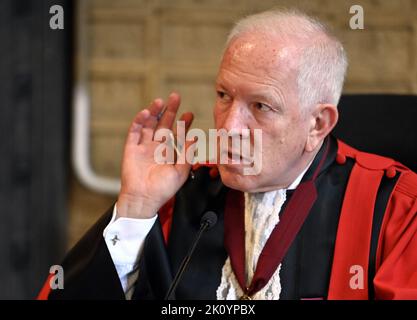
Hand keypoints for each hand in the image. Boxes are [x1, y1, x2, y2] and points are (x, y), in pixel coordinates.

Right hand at [116, 92, 194, 218]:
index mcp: (168, 153)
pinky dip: (139, 122)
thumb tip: (195, 138)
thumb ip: (187, 154)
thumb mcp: (180, 172)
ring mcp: (143, 147)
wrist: (144, 199)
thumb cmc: (163, 190)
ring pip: (149, 125)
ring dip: (154, 112)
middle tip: (175, 97)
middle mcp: (156, 147)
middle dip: (170, 111)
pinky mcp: (131, 149)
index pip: (176, 133)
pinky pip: (134, 132)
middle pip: (163, 124)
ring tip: (160, 101)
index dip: (182, 123)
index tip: (189, 113)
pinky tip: (146, 113)